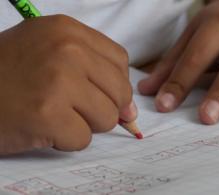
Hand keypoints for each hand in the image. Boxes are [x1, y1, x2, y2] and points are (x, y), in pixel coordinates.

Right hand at [0, 15, 134, 154]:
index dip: (114, 84)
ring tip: (55, 115)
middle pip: (120, 92)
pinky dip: (65, 140)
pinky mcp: (47, 115)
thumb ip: (95, 73)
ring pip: (107, 117)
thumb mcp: (50, 54)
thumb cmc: (8, 75)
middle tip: (73, 108)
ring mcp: (58, 81)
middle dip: (102, 108)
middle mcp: (66, 50)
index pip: (120, 62)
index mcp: (68, 30)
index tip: (101, 95)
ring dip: (84, 124)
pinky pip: (83, 139)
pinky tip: (43, 127)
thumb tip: (131, 111)